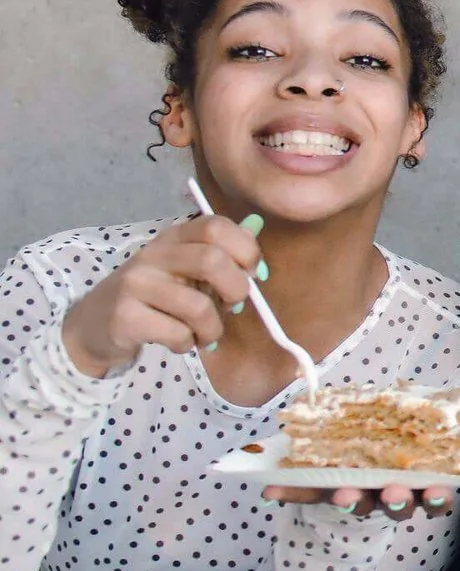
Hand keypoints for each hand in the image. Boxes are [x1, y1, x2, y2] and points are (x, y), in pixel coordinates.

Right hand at [59, 215, 262, 376]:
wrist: (93, 326)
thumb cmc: (152, 298)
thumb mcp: (183, 271)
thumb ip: (220, 259)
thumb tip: (257, 245)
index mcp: (173, 238)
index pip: (216, 226)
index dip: (246, 250)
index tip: (252, 275)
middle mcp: (152, 255)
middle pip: (212, 261)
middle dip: (236, 291)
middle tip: (232, 308)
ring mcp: (134, 284)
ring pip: (198, 306)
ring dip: (212, 329)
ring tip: (204, 335)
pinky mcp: (124, 317)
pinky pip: (177, 333)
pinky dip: (188, 344)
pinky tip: (179, 343)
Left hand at [263, 426, 459, 518]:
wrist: (360, 492)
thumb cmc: (415, 468)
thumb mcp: (454, 454)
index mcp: (424, 487)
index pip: (436, 496)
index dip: (436, 496)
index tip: (436, 492)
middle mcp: (391, 497)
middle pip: (396, 504)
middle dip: (395, 500)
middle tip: (393, 492)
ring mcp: (359, 497)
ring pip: (356, 502)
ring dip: (348, 498)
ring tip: (340, 492)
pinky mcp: (324, 493)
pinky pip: (307, 494)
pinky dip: (291, 491)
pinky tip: (271, 487)